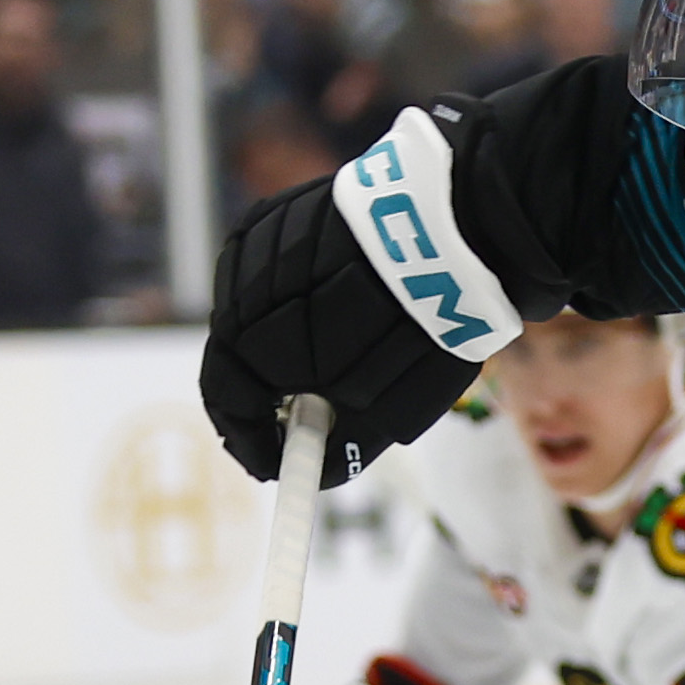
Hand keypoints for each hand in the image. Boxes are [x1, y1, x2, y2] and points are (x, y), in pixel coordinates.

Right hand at [200, 175, 481, 486]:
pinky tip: (326, 312)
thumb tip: (319, 471)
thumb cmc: (421, 330)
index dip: (250, 440)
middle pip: (233, 355)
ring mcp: (258, 246)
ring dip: (274, 342)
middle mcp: (240, 292)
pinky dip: (287, 301)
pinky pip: (268, 270)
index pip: (227, 401)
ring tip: (324, 362)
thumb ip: (340, 448)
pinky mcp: (281, 213)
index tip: (273, 463)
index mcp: (254, 345)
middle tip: (302, 420)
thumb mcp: (388, 412)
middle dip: (264, 394)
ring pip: (247, 310)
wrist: (458, 232)